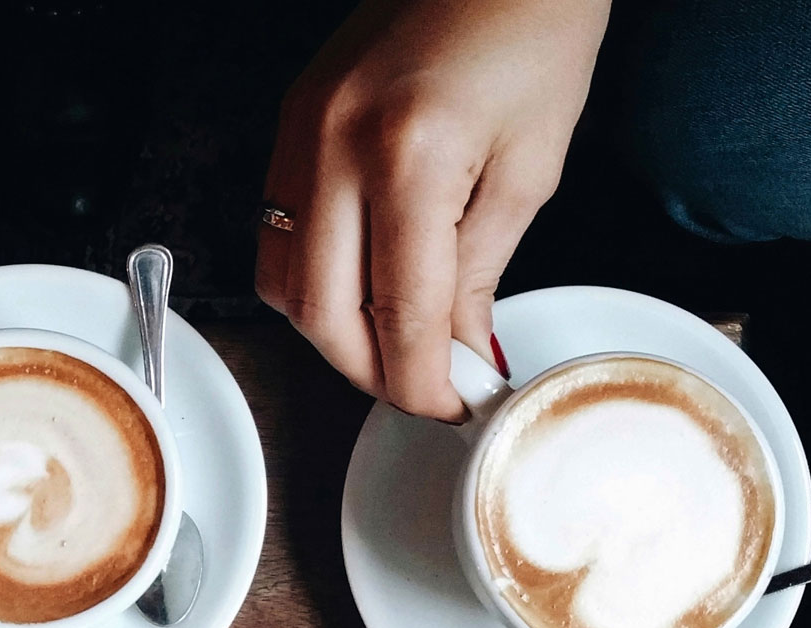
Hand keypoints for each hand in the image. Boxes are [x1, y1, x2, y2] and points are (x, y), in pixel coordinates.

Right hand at [256, 0, 609, 418]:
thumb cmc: (533, 33)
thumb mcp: (529, 167)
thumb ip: (480, 271)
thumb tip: (458, 355)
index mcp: (409, 157)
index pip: (402, 314)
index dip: (426, 381)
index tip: (454, 407)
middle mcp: (333, 147)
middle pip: (323, 316)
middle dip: (374, 372)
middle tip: (425, 386)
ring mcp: (298, 134)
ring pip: (284, 285)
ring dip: (334, 335)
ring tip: (394, 341)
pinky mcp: (288, 125)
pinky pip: (277, 234)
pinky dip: (314, 281)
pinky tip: (363, 286)